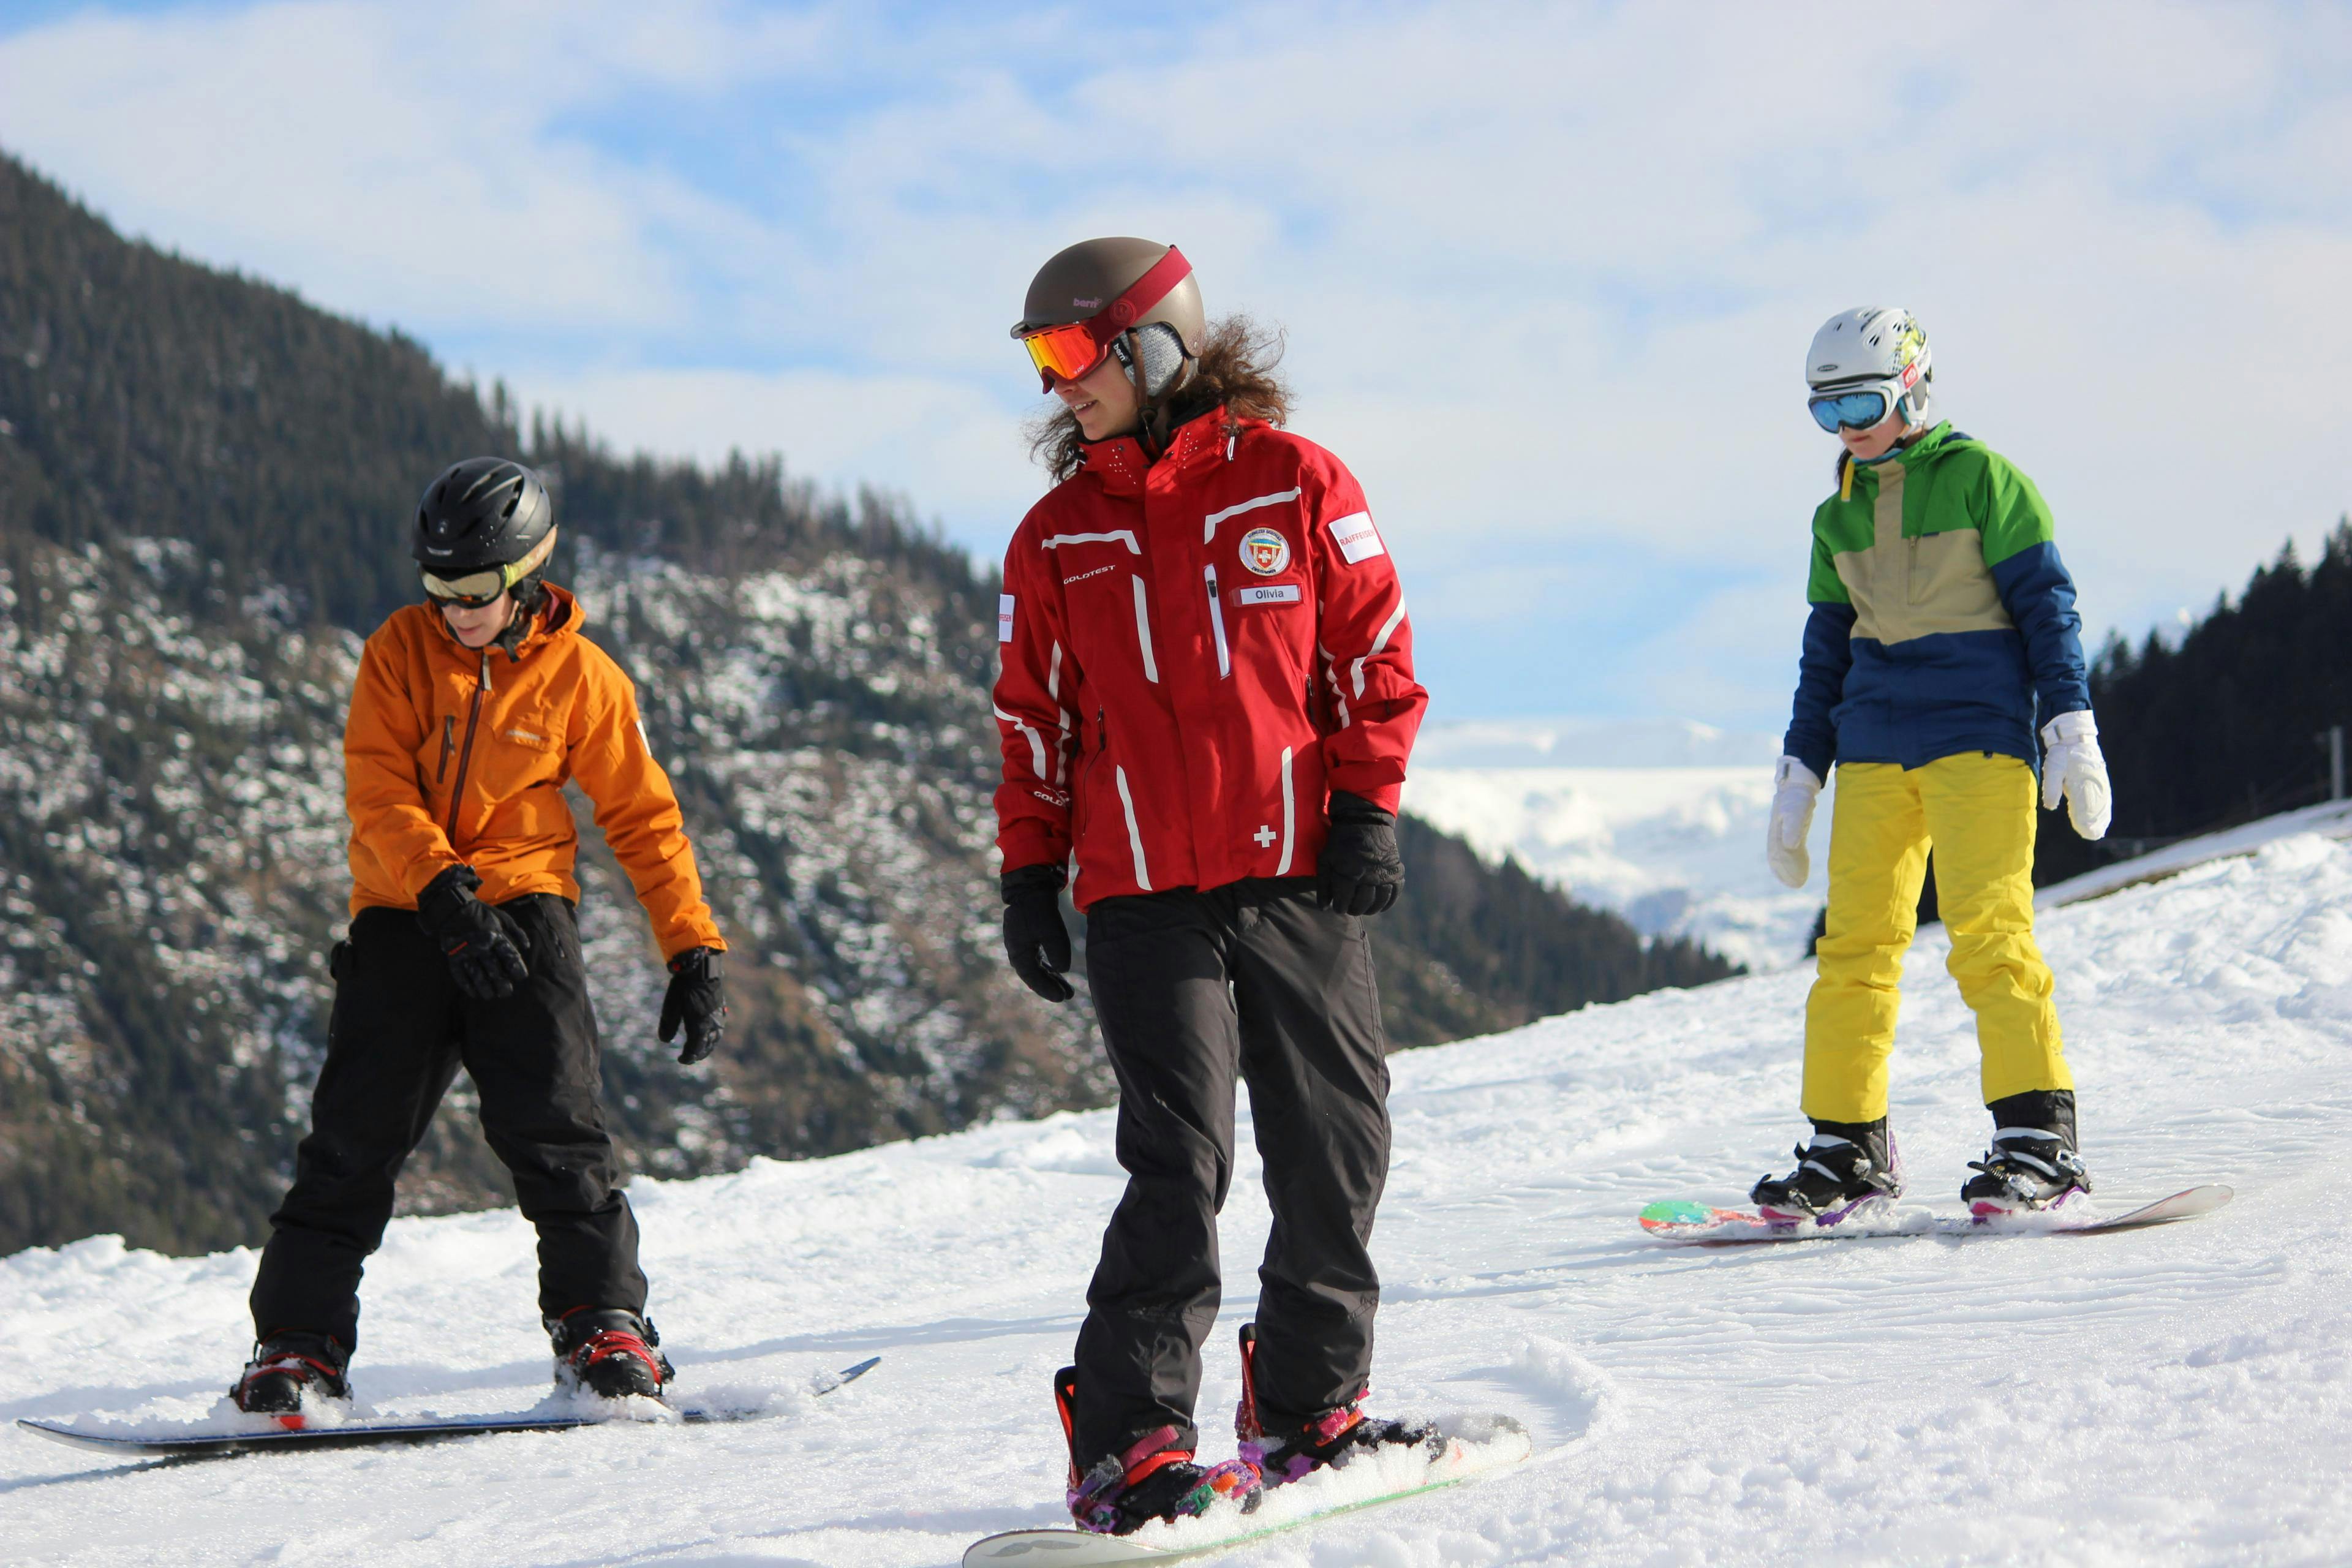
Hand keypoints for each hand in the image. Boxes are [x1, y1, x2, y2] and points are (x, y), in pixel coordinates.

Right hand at [415, 865, 531, 999]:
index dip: (516, 967)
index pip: (508, 954)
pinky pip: (459, 974)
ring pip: (477, 974)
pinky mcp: (453, 956)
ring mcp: (466, 951)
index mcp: (495, 935)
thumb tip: (527, 947)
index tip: (521, 977)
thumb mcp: (503, 917)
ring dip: (484, 987)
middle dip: (501, 982)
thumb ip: (516, 932)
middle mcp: (481, 945)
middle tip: (507, 992)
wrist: (454, 909)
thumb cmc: (482, 914)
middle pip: (493, 968)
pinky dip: (466, 985)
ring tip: (491, 996)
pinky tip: (474, 993)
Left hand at [660, 947, 727, 1063]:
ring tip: (702, 1050)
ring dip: (708, 1047)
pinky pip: (719, 1030)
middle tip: (690, 1058)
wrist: (702, 969)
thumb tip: (665, 1041)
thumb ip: (667, 1026)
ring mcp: (718, 1017)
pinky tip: (709, 1033)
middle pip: (707, 1046)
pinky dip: (713, 1037)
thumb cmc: (684, 987)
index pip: (695, 1049)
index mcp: (700, 1026)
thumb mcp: (671, 1007)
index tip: (681, 1060)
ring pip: (716, 1038)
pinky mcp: (720, 1009)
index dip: (688, 1057)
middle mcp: (712, 1024)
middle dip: (699, 1054)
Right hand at [1001, 864, 1073, 1002]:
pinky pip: (1038, 959)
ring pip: (1037, 968)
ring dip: (1050, 978)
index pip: (1032, 977)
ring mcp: (1022, 944)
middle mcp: (1017, 951)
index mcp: (1018, 952)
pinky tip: (1058, 973)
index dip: (1046, 989)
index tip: (1061, 998)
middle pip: (1034, 976)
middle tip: (1067, 996)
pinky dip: (1048, 967)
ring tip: (1067, 990)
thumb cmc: (1039, 908)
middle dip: (1050, 987)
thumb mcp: (1051, 930)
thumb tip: (1063, 970)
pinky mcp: (1028, 938)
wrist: (1031, 887)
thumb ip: (1057, 951)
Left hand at [1317, 792, 1402, 915]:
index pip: (1344, 902)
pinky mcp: (1396, 871)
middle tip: (1349, 907)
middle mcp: (1368, 876)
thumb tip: (1324, 907)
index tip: (1338, 907)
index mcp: (1348, 873)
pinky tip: (1380, 905)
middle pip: (1361, 904)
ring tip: (1363, 908)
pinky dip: (1387, 903)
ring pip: (1378, 902)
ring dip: (1370, 909)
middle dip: (1353, 909)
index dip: (1339, 907)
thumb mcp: (1326, 860)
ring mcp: (1384, 874)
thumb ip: (1323, 885)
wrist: (1364, 821)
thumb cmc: (1340, 842)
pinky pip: (1395, 894)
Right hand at [1765, 756, 1822, 888]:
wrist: (1797, 784)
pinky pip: (1789, 849)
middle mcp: (1777, 835)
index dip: (1785, 869)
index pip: (1778, 855)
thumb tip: (1789, 846)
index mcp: (1776, 833)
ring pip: (1782, 855)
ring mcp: (1782, 833)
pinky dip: (1794, 860)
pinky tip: (1800, 867)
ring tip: (1796, 882)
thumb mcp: (1796, 811)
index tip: (1795, 882)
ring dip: (1788, 868)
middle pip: (1778, 858)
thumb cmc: (1797, 797)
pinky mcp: (1790, 831)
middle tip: (1796, 885)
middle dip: (1785, 872)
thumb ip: (1793, 827)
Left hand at [2041, 710, 2111, 839]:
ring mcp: (2097, 780)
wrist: (2073, 735)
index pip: (2087, 805)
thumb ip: (2051, 787)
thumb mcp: (2053, 767)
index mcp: (2083, 781)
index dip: (2086, 819)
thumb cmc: (2062, 752)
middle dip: (2095, 821)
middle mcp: (2094, 782)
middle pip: (2097, 806)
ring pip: (2101, 802)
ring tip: (2098, 830)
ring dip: (2100, 816)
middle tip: (2092, 834)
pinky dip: (2102, 807)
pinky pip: (2102, 795)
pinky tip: (2101, 815)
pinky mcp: (2098, 777)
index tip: (2086, 831)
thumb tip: (2050, 807)